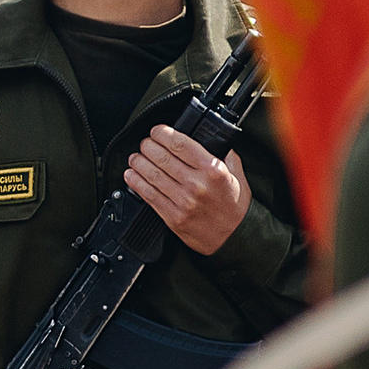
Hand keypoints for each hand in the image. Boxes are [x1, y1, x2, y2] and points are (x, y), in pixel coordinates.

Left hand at [124, 127, 249, 254]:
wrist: (234, 238)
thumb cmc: (234, 207)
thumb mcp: (237, 176)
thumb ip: (225, 156)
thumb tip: (212, 139)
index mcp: (213, 170)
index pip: (181, 144)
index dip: (163, 134)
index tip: (157, 131)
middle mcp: (197, 184)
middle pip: (163, 157)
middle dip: (148, 146)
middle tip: (144, 143)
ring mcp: (183, 202)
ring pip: (152, 175)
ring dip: (139, 162)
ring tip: (135, 157)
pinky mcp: (173, 216)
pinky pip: (149, 195)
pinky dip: (136, 182)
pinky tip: (131, 175)